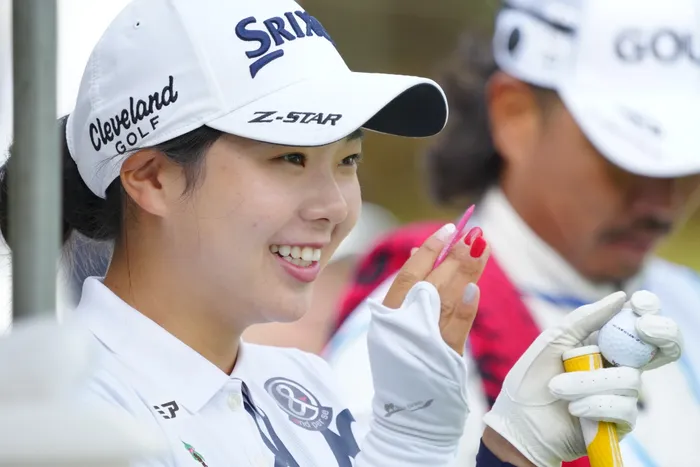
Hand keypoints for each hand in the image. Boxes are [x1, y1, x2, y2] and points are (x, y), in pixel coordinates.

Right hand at [382, 223, 489, 353]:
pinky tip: (474, 288)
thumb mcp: (391, 324)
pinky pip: (457, 328)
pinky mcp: (445, 357)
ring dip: (466, 271)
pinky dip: (465, 308)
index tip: (448, 229)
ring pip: (448, 298)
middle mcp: (405, 323)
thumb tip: (420, 253)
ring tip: (481, 247)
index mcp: (389, 313)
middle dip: (455, 254)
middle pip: (433, 281)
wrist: (404, 409)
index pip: (411, 273)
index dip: (430, 249)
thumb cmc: (399, 361)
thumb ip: (406, 290)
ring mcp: (425, 339)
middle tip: (474, 233)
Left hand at [482, 291, 682, 466]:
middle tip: (637, 331)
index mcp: (603, 345)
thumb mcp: (553, 341)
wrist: (518, 424)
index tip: (640, 306)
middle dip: (660, 336)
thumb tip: (620, 297)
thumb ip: (584, 319)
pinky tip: (574, 409)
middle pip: (659, 349)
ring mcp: (621, 394)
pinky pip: (625, 408)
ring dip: (588, 383)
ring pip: (629, 379)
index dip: (648, 315)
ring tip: (558, 389)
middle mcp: (618, 367)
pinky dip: (596, 405)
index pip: (638, 326)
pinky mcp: (621, 422)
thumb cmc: (531, 379)